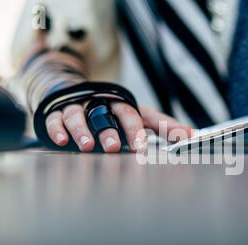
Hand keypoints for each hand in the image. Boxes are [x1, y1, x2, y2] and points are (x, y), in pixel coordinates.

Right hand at [45, 102, 192, 152]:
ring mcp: (79, 106)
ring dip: (82, 130)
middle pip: (106, 114)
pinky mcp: (57, 112)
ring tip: (86, 146)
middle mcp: (101, 104)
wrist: (80, 93)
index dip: (136, 131)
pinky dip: (57, 129)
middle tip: (113, 147)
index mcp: (123, 105)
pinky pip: (55, 119)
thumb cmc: (115, 112)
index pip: (134, 116)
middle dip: (110, 130)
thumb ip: (164, 126)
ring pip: (79, 115)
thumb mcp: (140, 116)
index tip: (141, 148)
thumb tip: (192, 135)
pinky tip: (61, 141)